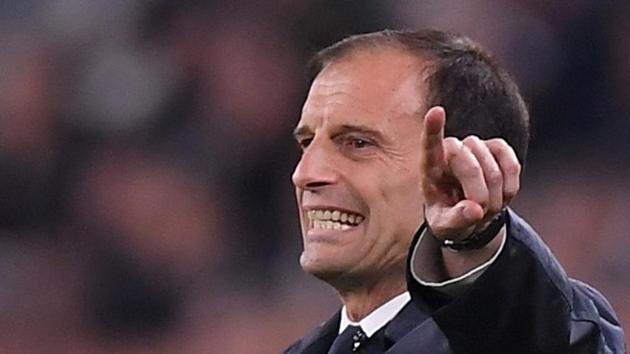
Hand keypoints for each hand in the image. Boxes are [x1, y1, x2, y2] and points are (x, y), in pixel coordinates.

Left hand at [420, 106, 520, 240]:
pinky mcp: (497, 148)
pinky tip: (502, 196)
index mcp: (431, 169)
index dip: (433, 129)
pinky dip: (510, 187)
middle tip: (478, 213)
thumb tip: (474, 211)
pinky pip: (512, 165)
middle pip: (471, 166)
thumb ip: (456, 220)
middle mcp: (451, 151)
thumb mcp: (445, 227)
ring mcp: (474, 147)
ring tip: (486, 208)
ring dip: (495, 197)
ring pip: (493, 170)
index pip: (430, 146)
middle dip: (479, 195)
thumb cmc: (449, 217)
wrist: (469, 213)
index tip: (436, 112)